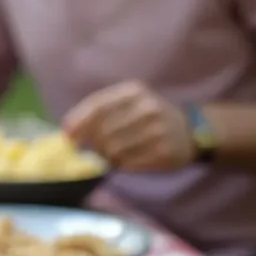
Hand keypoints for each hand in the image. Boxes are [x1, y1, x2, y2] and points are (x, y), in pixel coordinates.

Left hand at [62, 80, 195, 171]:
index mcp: (134, 91)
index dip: (78, 122)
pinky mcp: (165, 152)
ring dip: (107, 155)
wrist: (189, 128)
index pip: (98, 106)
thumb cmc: (146, 114)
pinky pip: (129, 164)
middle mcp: (148, 108)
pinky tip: (126, 159)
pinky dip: (122, 164)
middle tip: (95, 147)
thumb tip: (67, 131)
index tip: (66, 136)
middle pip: (103, 132)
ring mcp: (158, 131)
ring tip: (112, 152)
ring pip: (114, 150)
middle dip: (93, 143)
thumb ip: (97, 111)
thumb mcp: (127, 101)